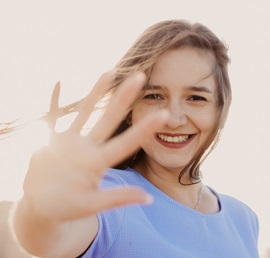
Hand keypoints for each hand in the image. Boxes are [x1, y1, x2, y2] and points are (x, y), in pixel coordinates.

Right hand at [23, 71, 168, 220]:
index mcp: (98, 163)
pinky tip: (59, 83)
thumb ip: (116, 199)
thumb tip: (150, 198)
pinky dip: (55, 101)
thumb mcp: (89, 205)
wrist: (42, 205)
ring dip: (96, 91)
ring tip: (110, 72)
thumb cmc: (65, 209)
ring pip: (86, 111)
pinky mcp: (52, 139)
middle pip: (110, 118)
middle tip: (141, 76)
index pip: (126, 142)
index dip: (144, 129)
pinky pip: (54, 116)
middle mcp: (89, 147)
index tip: (163, 113)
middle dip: (124, 97)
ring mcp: (71, 141)